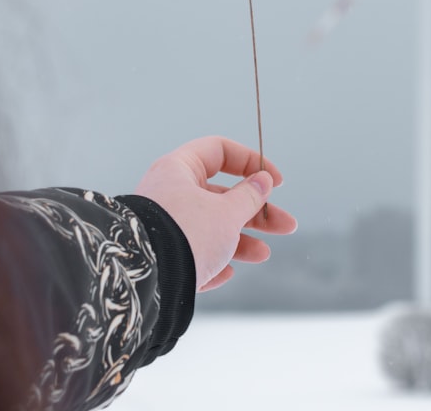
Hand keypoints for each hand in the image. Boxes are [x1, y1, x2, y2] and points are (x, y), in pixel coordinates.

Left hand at [133, 136, 296, 291]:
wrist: (144, 280)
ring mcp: (163, 226)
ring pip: (210, 227)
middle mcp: (168, 194)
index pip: (220, 151)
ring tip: (263, 254)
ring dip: (241, 240)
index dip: (252, 162)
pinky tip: (227, 272)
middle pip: (221, 196)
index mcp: (179, 170)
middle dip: (257, 212)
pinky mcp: (160, 256)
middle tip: (286, 225)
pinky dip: (213, 261)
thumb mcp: (226, 213)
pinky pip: (192, 254)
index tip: (277, 182)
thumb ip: (249, 196)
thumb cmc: (185, 234)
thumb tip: (262, 181)